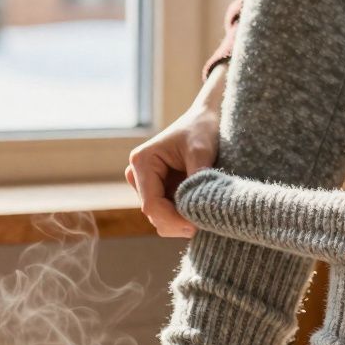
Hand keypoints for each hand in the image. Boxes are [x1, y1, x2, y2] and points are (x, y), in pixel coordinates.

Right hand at [126, 65, 226, 236]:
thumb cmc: (202, 128)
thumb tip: (197, 208)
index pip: (151, 204)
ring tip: (206, 214)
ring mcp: (147, 186)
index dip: (173, 220)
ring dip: (182, 222)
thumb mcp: (201, 149)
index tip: (197, 225)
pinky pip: (169, 215)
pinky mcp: (159, 192)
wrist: (205, 119)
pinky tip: (201, 211)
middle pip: (154, 215)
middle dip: (178, 223)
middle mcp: (137, 175)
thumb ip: (197, 177)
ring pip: (161, 219)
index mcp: (142, 162)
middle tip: (207, 222)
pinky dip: (184, 218)